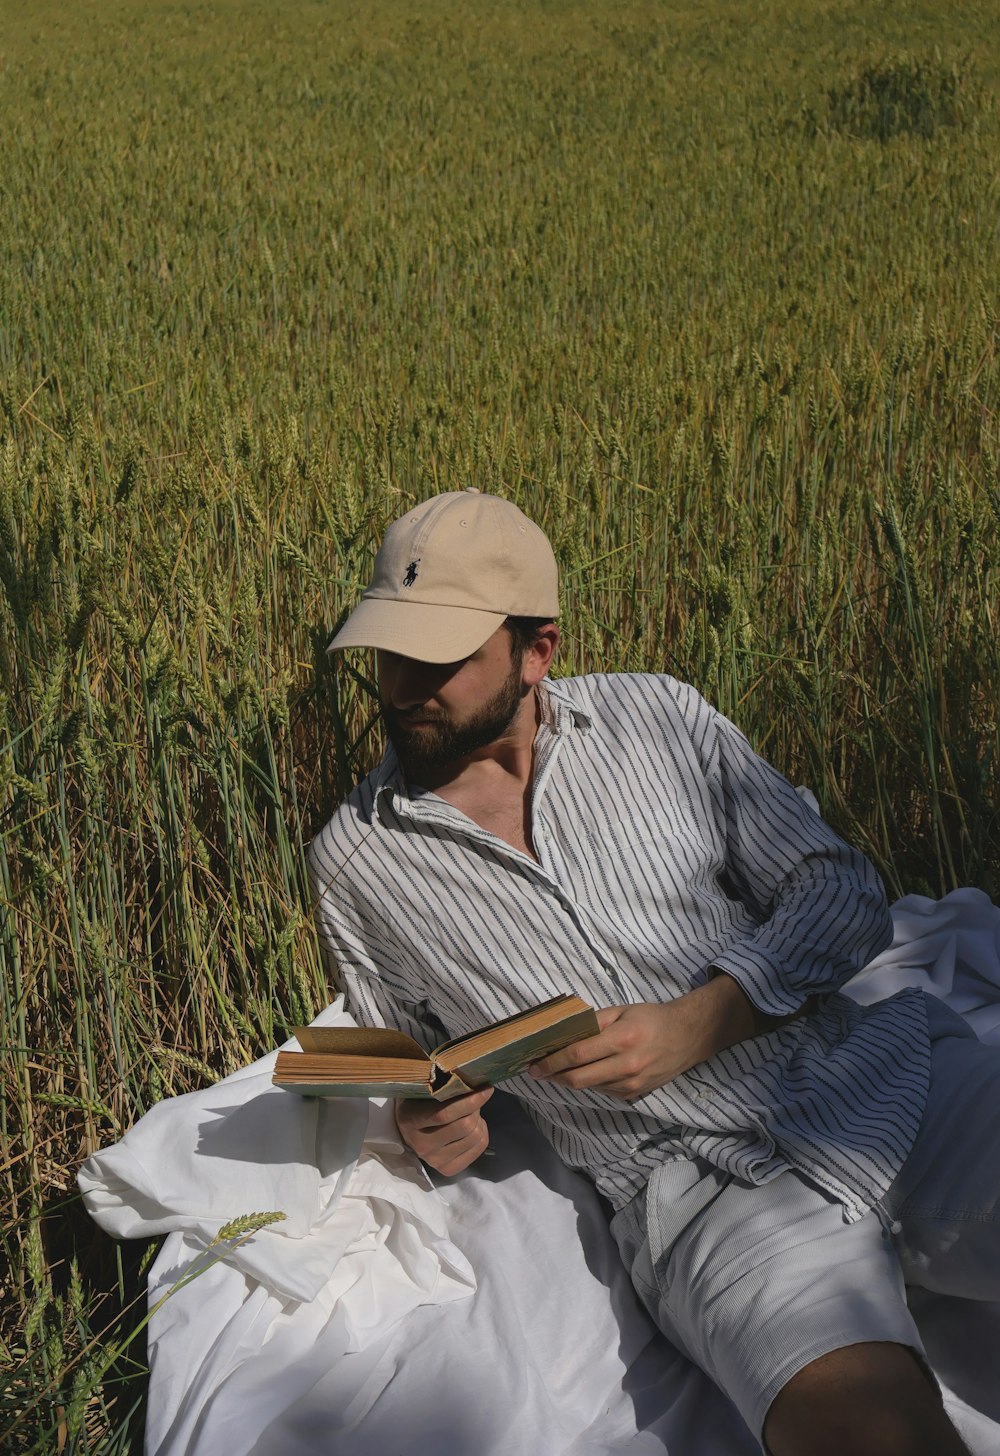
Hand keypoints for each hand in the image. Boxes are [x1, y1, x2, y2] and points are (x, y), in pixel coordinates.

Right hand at [394, 1086, 493, 1174]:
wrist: (406, 1131)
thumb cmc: (416, 1103)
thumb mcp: (422, 1091)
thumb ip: (442, 1086)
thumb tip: (473, 1081)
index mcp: (410, 1120)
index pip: (445, 1114)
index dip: (470, 1101)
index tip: (486, 1088)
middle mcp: (421, 1144)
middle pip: (465, 1126)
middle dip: (476, 1108)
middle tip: (475, 1099)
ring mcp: (434, 1161)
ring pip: (475, 1137)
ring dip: (479, 1120)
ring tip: (472, 1113)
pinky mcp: (447, 1170)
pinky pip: (479, 1149)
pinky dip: (483, 1134)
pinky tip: (474, 1127)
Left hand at [528, 976, 759, 1100]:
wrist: (688, 1036)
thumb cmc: (652, 1018)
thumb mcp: (622, 1011)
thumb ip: (593, 1022)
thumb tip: (564, 1033)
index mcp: (622, 1039)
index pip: (577, 1054)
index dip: (552, 1061)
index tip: (534, 1064)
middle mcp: (627, 1065)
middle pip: (579, 1079)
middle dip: (553, 1076)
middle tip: (537, 1072)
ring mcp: (632, 1083)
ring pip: (589, 1087)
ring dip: (570, 1080)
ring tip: (557, 1069)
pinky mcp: (635, 1094)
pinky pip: (604, 1091)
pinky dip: (590, 1082)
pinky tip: (585, 1072)